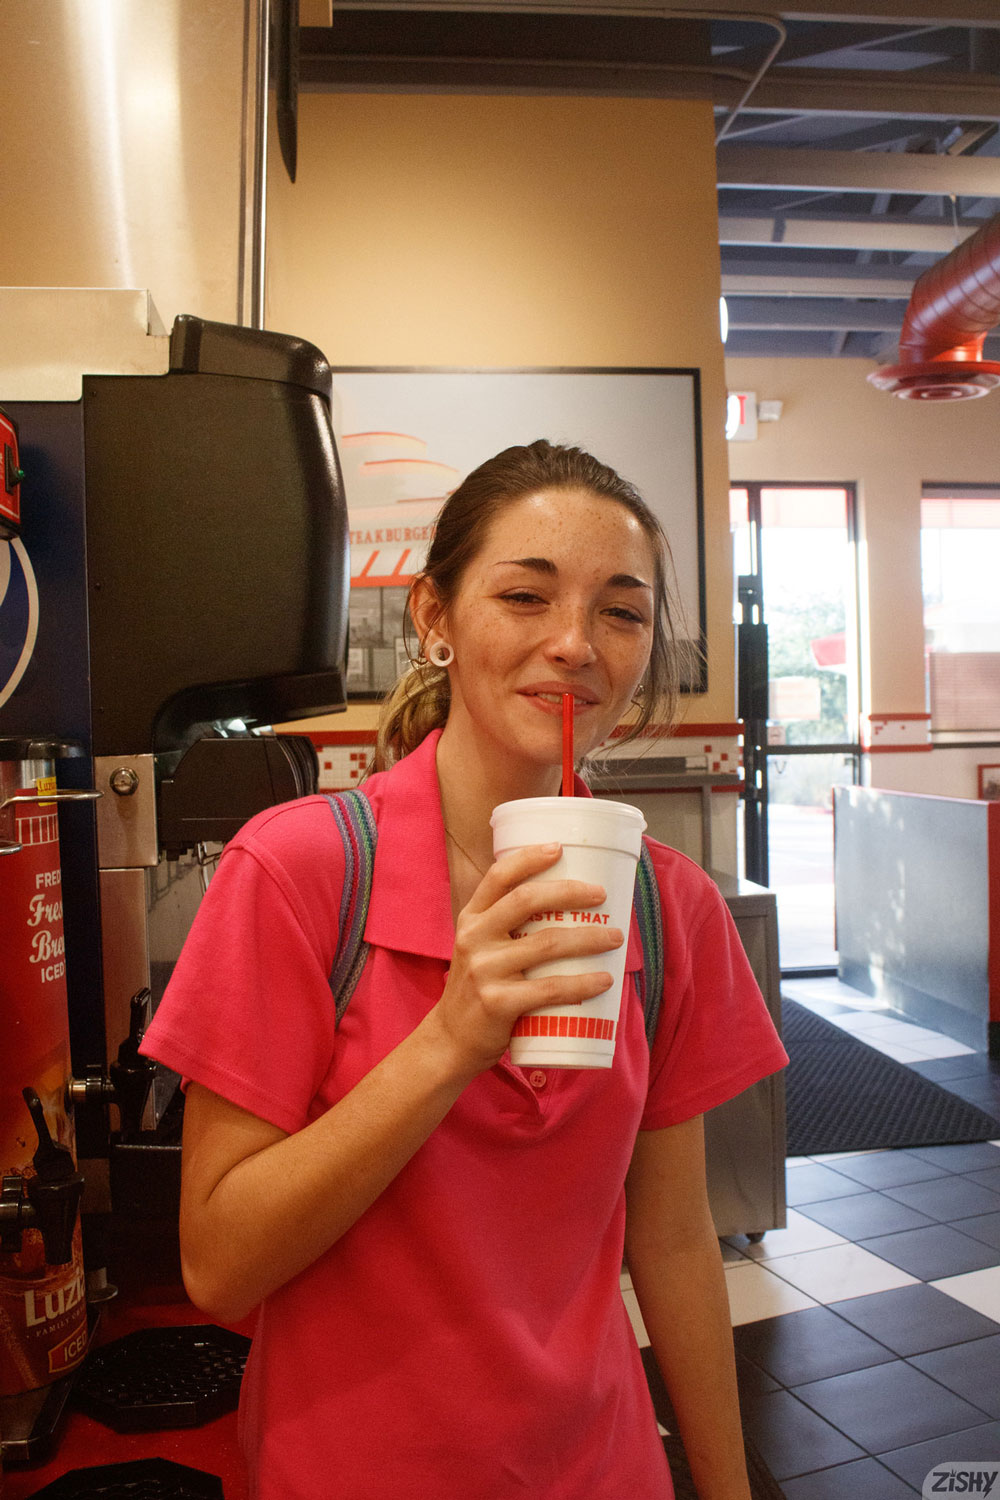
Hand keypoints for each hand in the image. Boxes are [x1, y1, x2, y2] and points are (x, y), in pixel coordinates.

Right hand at [423, 842, 623, 1080]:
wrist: (451, 1039)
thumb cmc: (479, 988)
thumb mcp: (480, 947)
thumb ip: (508, 926)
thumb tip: (567, 905)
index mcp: (471, 919)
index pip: (498, 876)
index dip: (529, 858)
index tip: (560, 848)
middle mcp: (475, 938)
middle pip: (526, 901)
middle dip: (570, 892)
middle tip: (600, 894)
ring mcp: (485, 970)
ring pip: (547, 944)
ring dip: (589, 937)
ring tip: (616, 937)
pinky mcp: (498, 1003)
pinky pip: (550, 989)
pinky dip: (582, 983)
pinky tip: (604, 979)